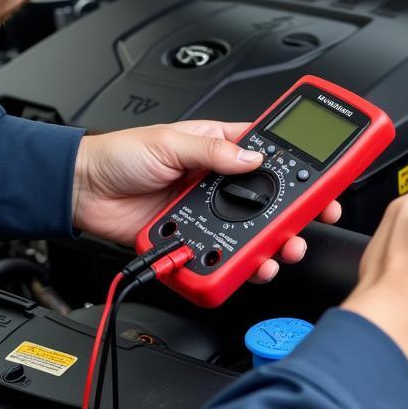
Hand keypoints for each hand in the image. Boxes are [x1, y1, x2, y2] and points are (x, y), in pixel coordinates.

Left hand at [72, 120, 340, 282]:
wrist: (81, 190)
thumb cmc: (120, 155)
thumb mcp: (170, 142)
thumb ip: (213, 151)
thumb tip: (253, 158)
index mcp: (220, 148)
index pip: (270, 155)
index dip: (301, 165)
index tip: (326, 176)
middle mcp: (219, 183)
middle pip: (270, 201)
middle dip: (296, 214)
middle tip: (313, 222)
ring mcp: (208, 214)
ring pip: (252, 232)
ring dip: (272, 244)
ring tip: (282, 250)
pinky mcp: (193, 240)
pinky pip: (223, 256)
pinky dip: (238, 265)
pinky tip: (248, 266)